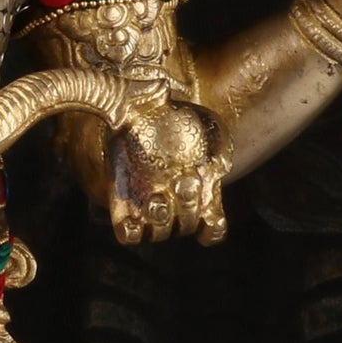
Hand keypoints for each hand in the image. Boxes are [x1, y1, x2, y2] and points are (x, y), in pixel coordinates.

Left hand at [106, 86, 231, 245]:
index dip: (211, 231)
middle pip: (187, 227)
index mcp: (199, 192)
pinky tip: (132, 214)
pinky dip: (132, 231)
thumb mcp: (208, 125)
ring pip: (160, 234)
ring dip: (162, 221)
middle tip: (184, 181)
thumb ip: (219, 147)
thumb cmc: (172, 115)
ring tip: (156, 198)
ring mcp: (147, 204)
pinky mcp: (121, 203)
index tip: (208, 217)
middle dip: (188, 209)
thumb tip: (220, 168)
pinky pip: (128, 234)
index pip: (212, 230)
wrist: (133, 108)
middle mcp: (174, 202)